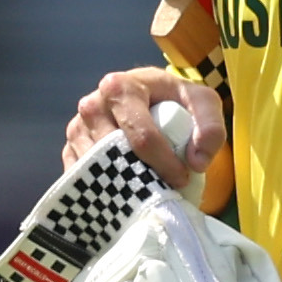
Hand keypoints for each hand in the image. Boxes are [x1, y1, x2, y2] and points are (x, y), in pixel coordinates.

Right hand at [67, 0, 224, 197]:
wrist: (150, 100)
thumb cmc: (175, 101)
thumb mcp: (202, 103)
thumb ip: (211, 127)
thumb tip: (196, 161)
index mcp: (120, 87)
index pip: (141, 136)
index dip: (165, 163)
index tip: (183, 178)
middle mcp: (91, 105)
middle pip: (115, 155)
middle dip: (143, 177)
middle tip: (165, 188)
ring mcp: (77, 129)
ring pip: (96, 170)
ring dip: (122, 187)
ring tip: (147, 191)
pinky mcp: (70, 150)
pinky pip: (82, 178)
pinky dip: (103, 191)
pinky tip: (125, 193)